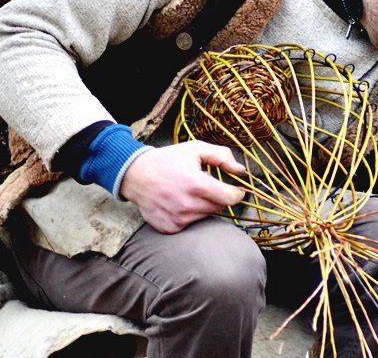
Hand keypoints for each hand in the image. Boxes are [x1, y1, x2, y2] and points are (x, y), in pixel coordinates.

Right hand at [120, 140, 245, 233]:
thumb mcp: (195, 149)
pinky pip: (191, 224)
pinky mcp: (170, 228)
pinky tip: (178, 202)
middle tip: (204, 186)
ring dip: (204, 205)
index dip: (236, 193)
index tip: (235, 189)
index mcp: (196, 184)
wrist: (136, 175)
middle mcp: (187, 205)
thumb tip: (241, 171)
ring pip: (206, 215)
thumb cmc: (168, 160)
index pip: (230, 198)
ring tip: (188, 192)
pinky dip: (190, 214)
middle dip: (217, 196)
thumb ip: (222, 157)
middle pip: (219, 207)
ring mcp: (177, 219)